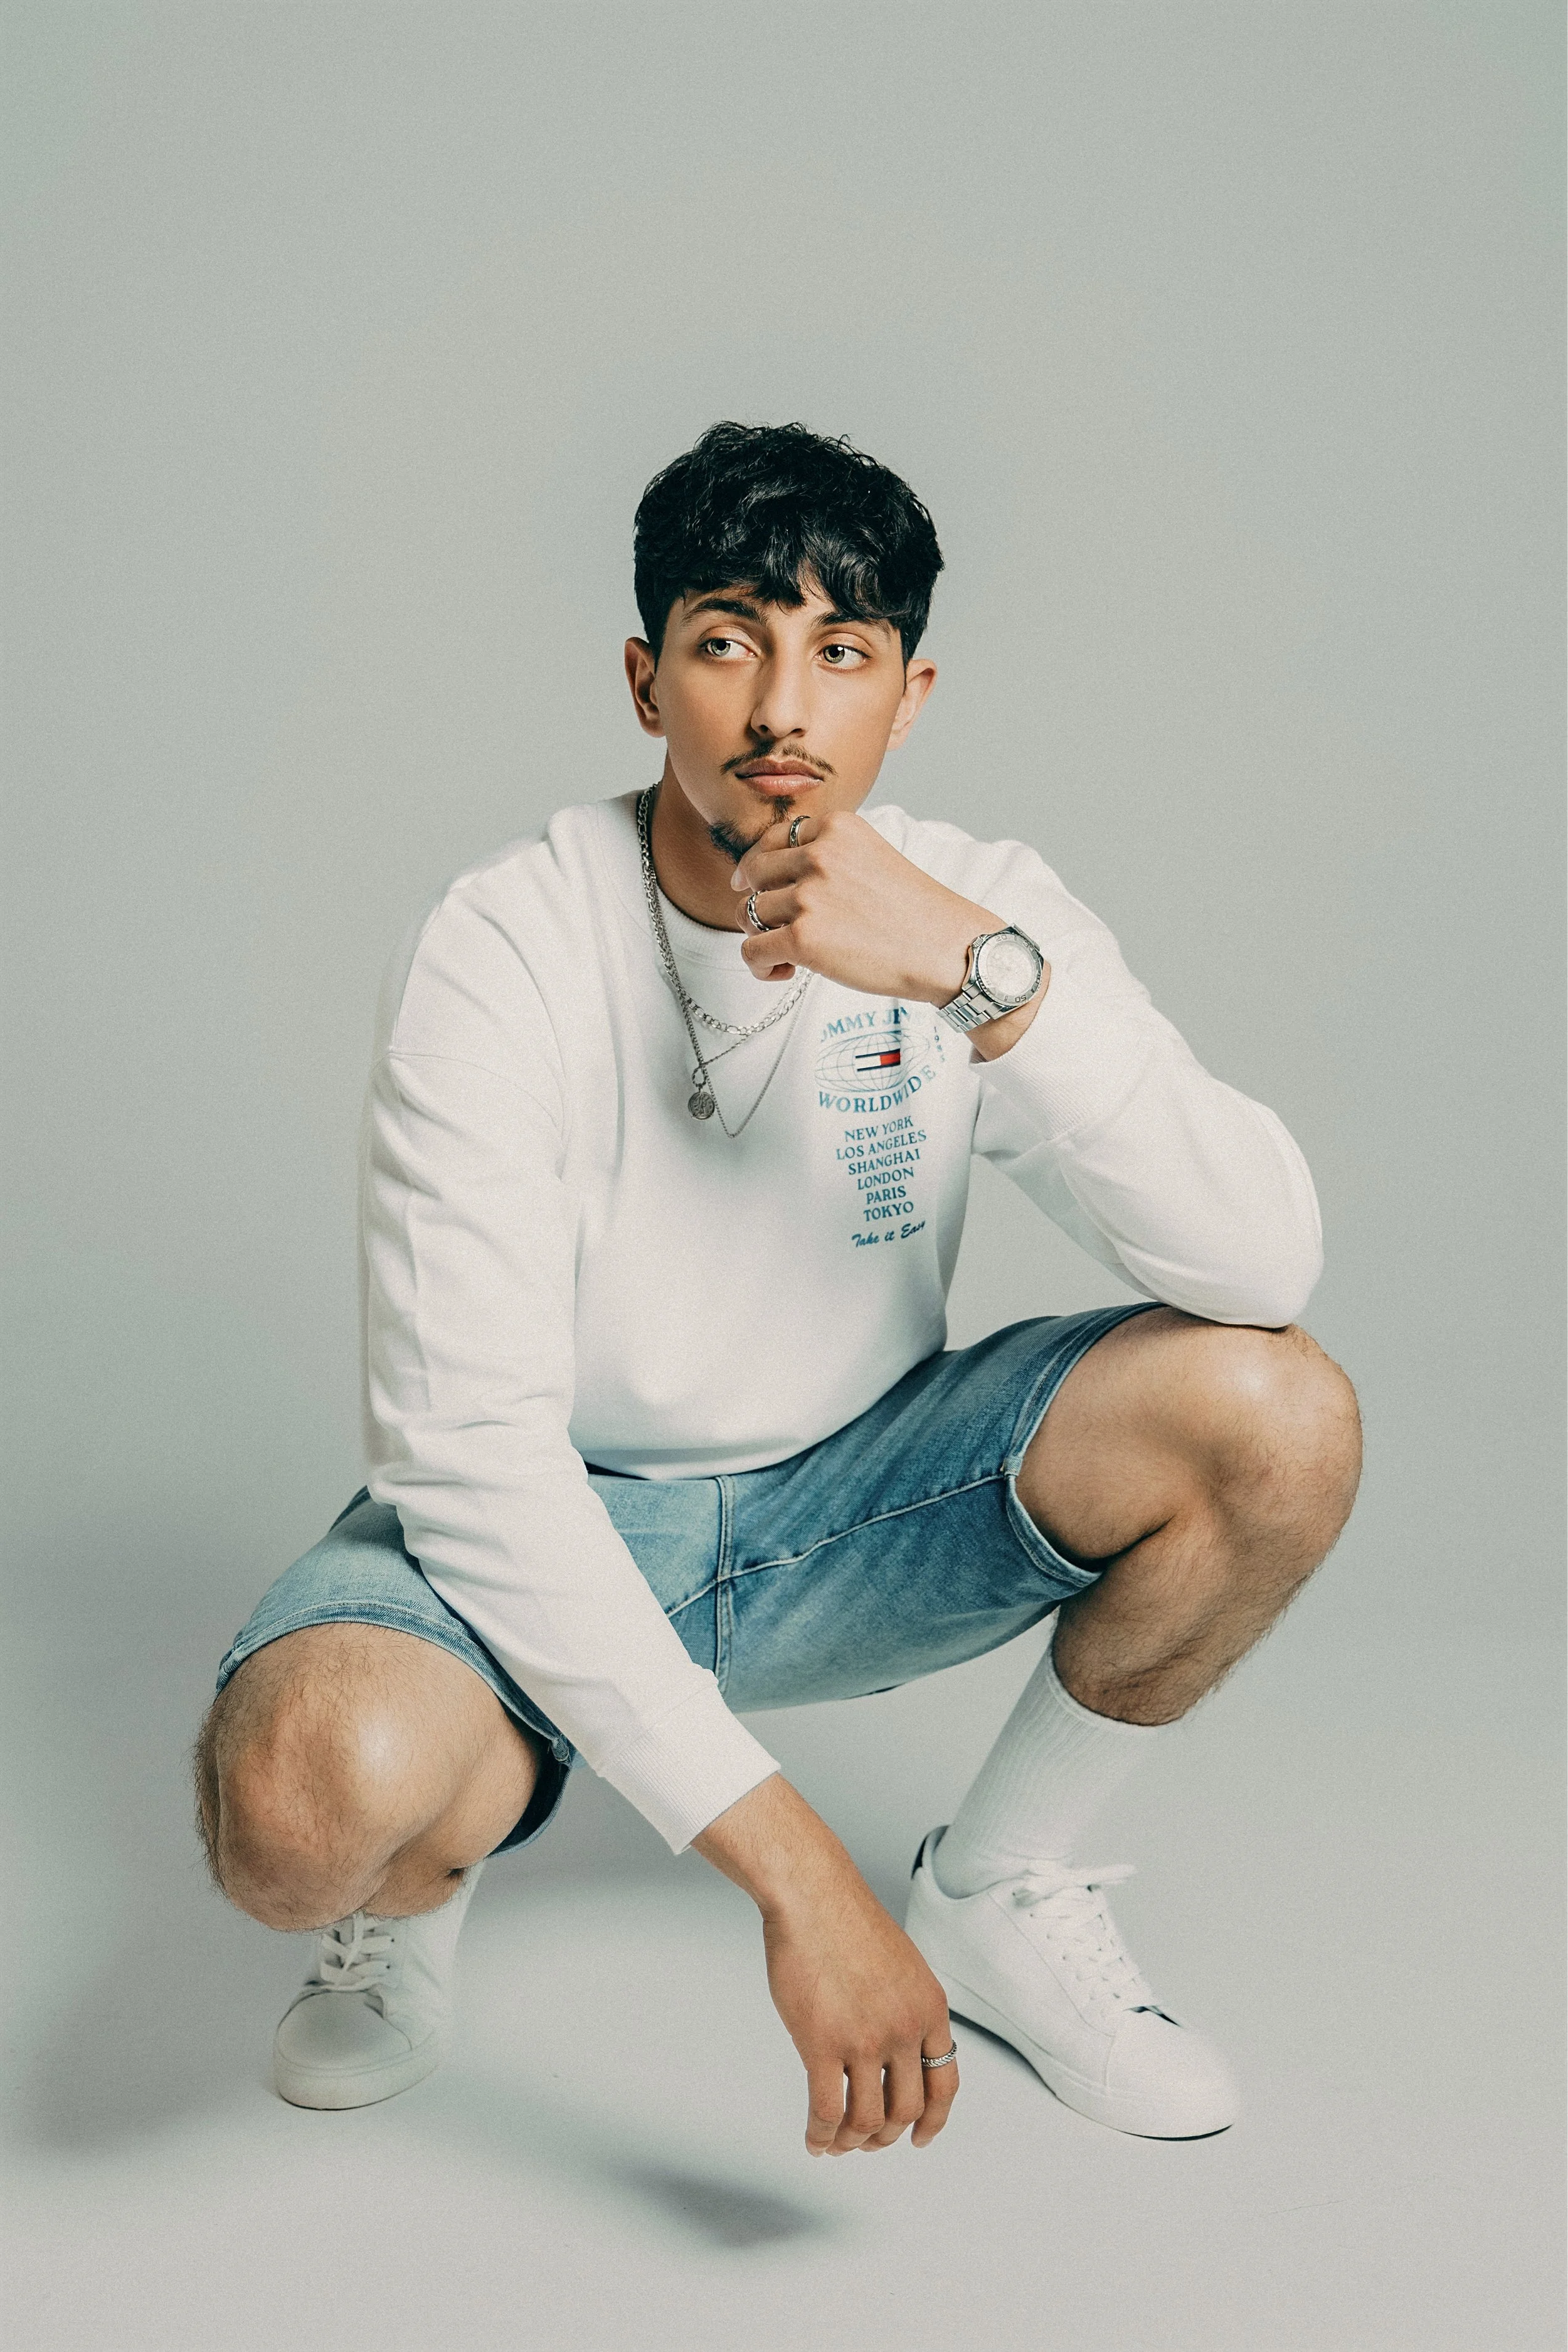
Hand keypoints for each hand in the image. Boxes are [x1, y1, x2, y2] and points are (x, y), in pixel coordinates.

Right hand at [694, 1775, 959, 2156]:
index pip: (945, 2083)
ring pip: (867, 2119)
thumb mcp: (901, 1965)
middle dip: (886, 2135)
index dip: (934, 2120)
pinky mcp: (822, 2044)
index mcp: (930, 2008)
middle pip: (907, 2109)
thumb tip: (899, 2053)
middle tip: (866, 2141)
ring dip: (853, 2141)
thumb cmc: (846, 1922)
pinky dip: (821, 2135)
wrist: (812, 1895)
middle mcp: (905, 2029)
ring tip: (837, 2144)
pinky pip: (828, 2110)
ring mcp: (865, 2040)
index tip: (919, 2138)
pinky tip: (813, 2140)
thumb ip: (907, 2008)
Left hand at [730, 812, 1047, 1054]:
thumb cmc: (914, 912)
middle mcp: (819, 854)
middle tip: (780, 926)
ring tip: (790, 955)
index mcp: (837, 827)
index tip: (761, 887)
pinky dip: (760, 966)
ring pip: (749, 914)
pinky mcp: (804, 939)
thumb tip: (757, 872)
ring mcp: (810, 896)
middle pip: (754, 874)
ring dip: (762, 937)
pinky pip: (752, 951)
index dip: (763, 868)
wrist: (948, 949)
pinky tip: (784, 972)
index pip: (772, 839)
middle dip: (760, 901)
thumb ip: (825, 855)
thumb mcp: (870, 856)